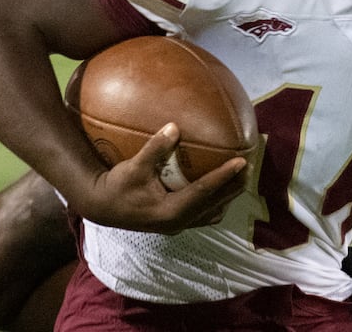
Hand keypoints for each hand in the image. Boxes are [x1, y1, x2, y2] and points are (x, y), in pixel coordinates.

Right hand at [72, 123, 246, 234]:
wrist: (101, 206)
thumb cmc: (117, 186)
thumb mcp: (134, 166)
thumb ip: (155, 147)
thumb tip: (174, 126)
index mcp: (171, 211)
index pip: (204, 192)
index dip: (224, 177)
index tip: (241, 162)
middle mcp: (178, 222)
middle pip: (215, 205)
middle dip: (234, 188)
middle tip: (250, 168)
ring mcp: (177, 225)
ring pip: (211, 213)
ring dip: (226, 197)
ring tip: (240, 179)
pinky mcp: (173, 222)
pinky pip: (202, 215)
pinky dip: (214, 202)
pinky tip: (217, 189)